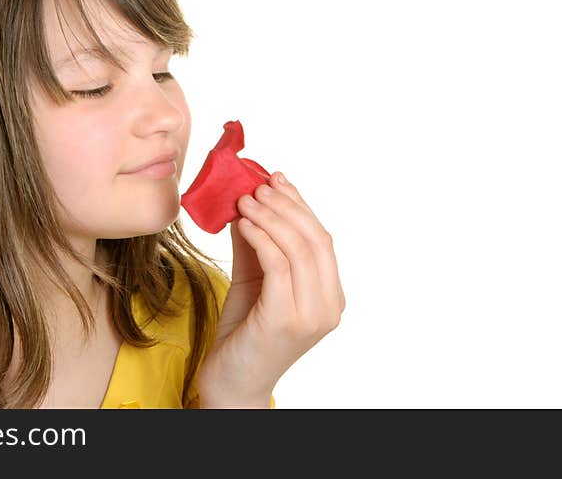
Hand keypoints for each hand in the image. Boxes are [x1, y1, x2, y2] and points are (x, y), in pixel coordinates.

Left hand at [196, 171, 345, 406]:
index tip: (277, 180)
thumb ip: (258, 244)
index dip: (300, 205)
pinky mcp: (284, 319)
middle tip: (259, 186)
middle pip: (316, 240)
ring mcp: (310, 315)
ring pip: (298, 249)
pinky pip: (277, 265)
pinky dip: (261, 237)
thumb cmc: (244, 332)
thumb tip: (250, 200)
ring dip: (270, 217)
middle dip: (287, 206)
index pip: (322, 240)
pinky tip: (243, 224)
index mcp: (330, 297)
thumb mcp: (254, 279)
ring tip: (245, 200)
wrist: (231, 382)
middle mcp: (329, 306)